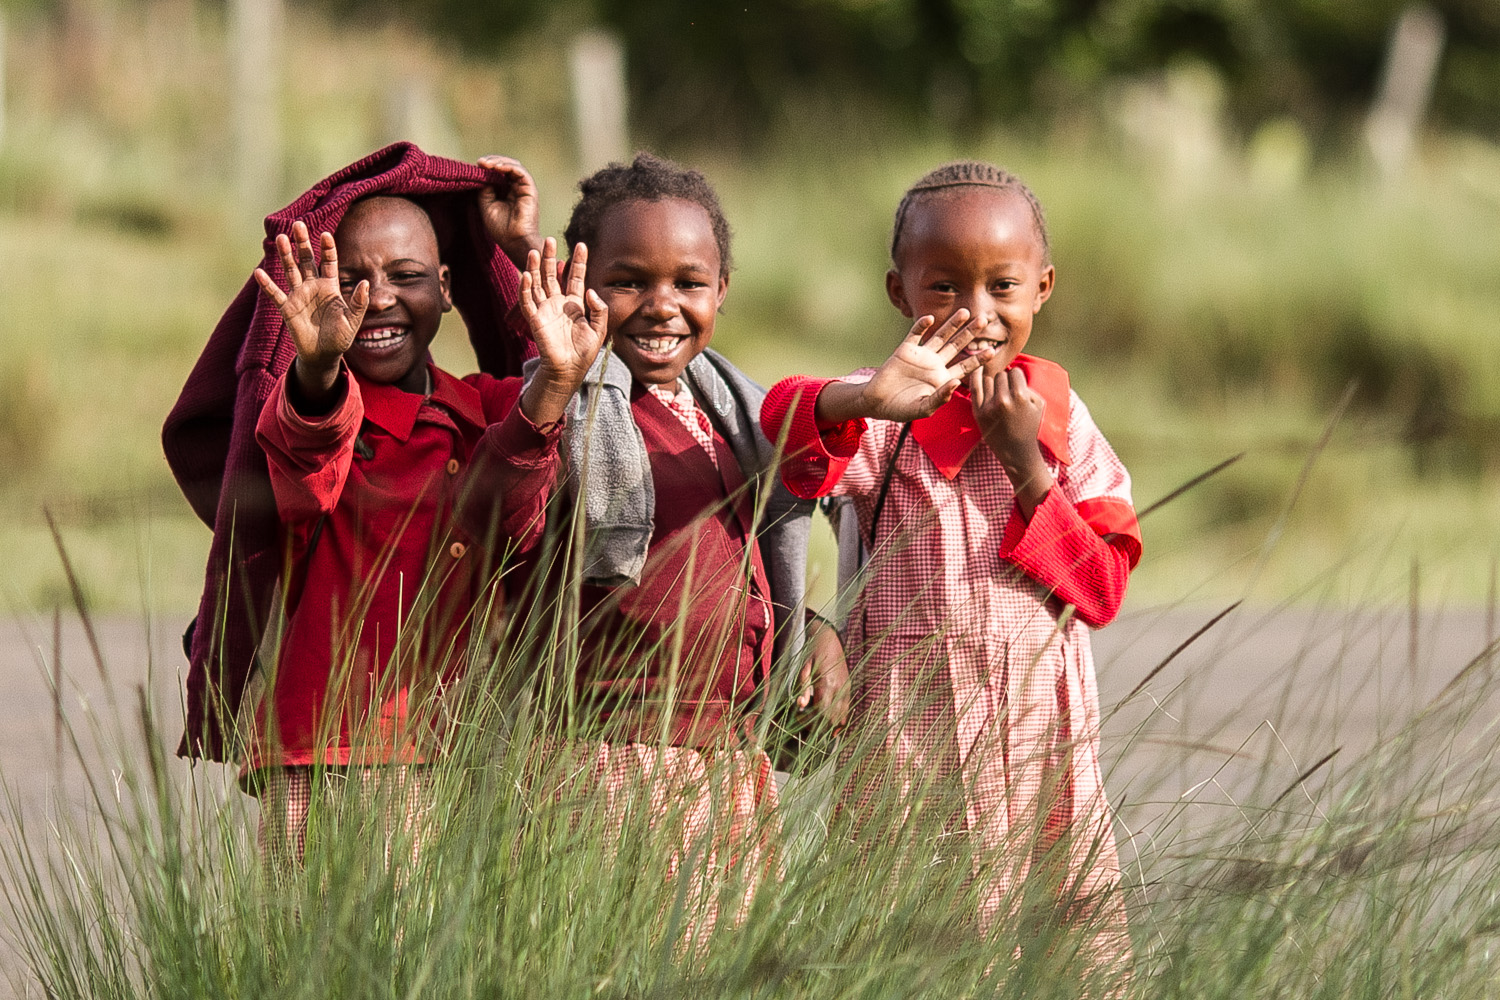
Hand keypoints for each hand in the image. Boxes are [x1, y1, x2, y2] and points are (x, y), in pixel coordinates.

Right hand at [253, 221, 367, 403]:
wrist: (324, 355)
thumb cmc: (341, 337)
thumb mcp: (353, 320)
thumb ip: (359, 302)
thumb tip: (365, 283)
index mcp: (331, 287)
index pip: (329, 262)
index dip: (327, 248)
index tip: (325, 235)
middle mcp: (313, 286)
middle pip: (307, 260)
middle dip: (303, 242)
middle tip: (297, 224)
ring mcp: (299, 295)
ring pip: (291, 270)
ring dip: (286, 255)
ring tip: (281, 237)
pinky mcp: (287, 308)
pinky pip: (276, 294)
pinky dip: (267, 284)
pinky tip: (259, 272)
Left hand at [477, 155, 542, 269]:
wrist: (514, 241)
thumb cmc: (501, 228)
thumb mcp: (486, 204)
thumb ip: (485, 188)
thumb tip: (482, 173)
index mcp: (507, 191)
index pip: (498, 171)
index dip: (487, 166)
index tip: (475, 166)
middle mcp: (516, 187)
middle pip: (505, 165)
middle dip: (492, 161)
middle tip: (479, 163)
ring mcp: (524, 187)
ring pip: (513, 165)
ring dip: (498, 161)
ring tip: (485, 164)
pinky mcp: (530, 189)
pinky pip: (519, 171)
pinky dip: (507, 166)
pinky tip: (495, 168)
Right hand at [518, 238, 608, 426]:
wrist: (569, 369)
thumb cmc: (584, 351)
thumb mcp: (600, 329)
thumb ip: (599, 309)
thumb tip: (592, 291)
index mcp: (574, 304)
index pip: (575, 277)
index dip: (579, 262)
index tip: (582, 245)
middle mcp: (558, 303)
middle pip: (552, 275)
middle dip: (550, 257)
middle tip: (549, 239)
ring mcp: (545, 310)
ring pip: (537, 283)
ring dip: (535, 267)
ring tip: (534, 251)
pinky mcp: (535, 319)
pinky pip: (528, 301)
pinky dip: (526, 287)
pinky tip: (527, 274)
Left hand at [797, 617, 850, 729]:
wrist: (829, 638)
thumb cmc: (812, 652)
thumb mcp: (803, 668)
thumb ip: (802, 687)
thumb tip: (799, 705)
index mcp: (826, 684)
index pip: (821, 712)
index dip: (809, 720)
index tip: (798, 718)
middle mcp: (839, 689)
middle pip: (832, 719)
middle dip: (818, 726)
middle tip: (804, 724)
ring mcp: (846, 690)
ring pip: (841, 718)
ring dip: (828, 726)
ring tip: (815, 724)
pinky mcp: (848, 689)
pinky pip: (847, 711)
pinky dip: (839, 720)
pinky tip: (829, 723)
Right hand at [817, 310, 990, 424]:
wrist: (877, 402)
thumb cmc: (901, 409)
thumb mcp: (923, 408)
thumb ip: (941, 397)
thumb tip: (957, 382)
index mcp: (942, 378)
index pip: (965, 366)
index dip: (979, 359)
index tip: (993, 351)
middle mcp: (935, 364)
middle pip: (957, 345)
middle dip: (971, 333)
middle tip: (985, 319)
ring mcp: (921, 355)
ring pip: (940, 336)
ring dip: (952, 324)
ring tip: (965, 311)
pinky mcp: (905, 349)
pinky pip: (915, 334)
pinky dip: (922, 326)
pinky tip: (930, 318)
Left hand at [970, 366, 1053, 514]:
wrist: (1016, 451)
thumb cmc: (1030, 425)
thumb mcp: (1038, 403)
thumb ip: (1027, 384)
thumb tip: (1012, 369)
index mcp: (1019, 396)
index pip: (1014, 372)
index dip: (1017, 378)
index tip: (1017, 385)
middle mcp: (1002, 400)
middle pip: (1001, 375)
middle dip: (1005, 381)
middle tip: (1007, 391)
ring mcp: (988, 407)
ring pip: (988, 380)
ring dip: (993, 383)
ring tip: (998, 392)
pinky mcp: (978, 413)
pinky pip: (974, 388)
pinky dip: (975, 377)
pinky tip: (976, 370)